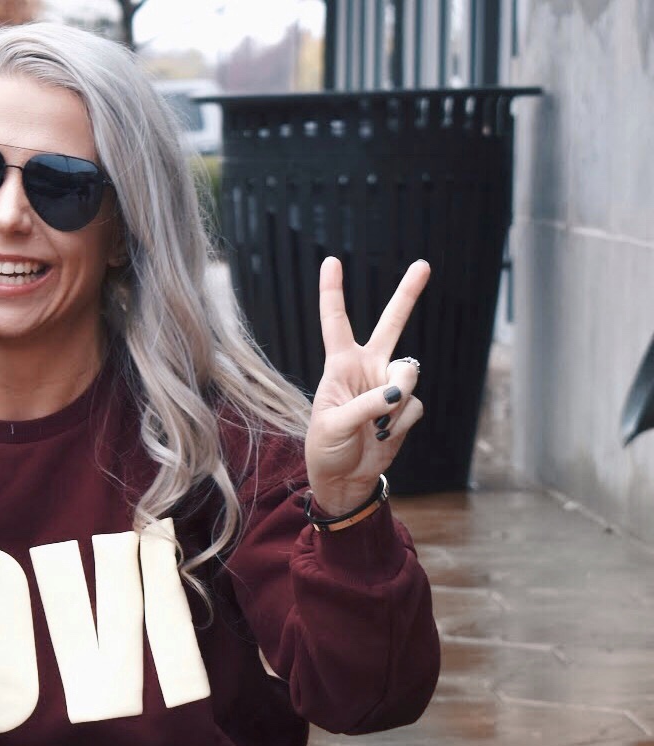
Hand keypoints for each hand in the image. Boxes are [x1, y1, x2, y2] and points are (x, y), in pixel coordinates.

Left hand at [304, 256, 429, 514]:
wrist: (344, 479)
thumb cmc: (326, 449)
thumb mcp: (334, 426)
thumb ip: (366, 405)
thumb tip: (397, 393)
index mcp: (340, 366)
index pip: (336, 323)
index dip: (333, 293)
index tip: (331, 261)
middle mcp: (367, 368)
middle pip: (391, 324)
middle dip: (408, 295)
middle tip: (423, 264)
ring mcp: (388, 386)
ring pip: (409, 372)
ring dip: (397, 398)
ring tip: (378, 425)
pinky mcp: (405, 407)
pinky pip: (414, 405)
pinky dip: (401, 423)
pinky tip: (385, 435)